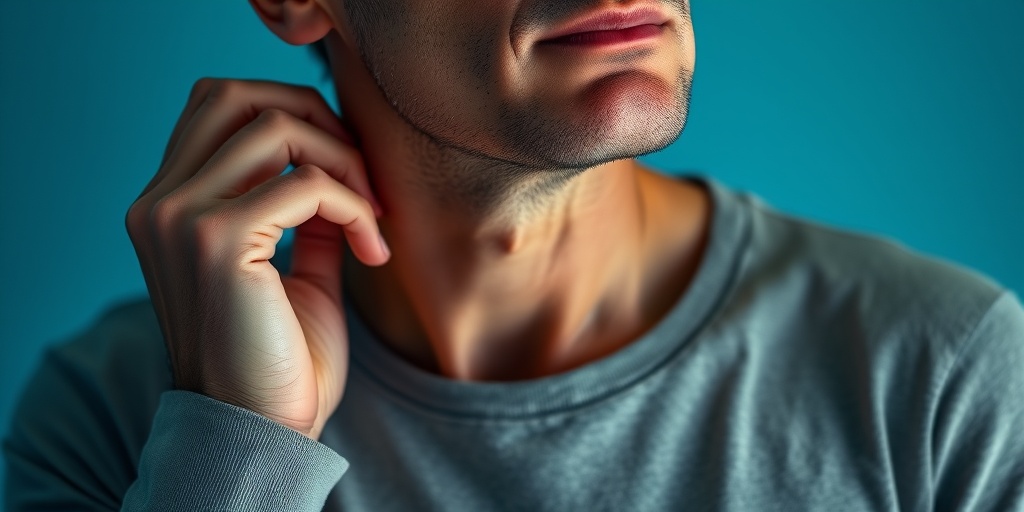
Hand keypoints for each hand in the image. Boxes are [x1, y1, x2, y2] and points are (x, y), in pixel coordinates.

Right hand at [125, 78, 388, 439]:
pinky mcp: (216, 240)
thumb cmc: (279, 360)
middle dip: (318, 122)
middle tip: (364, 180)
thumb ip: (304, 209)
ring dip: (344, 163)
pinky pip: (306, 184)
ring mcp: (179, 216)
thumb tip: (338, 161)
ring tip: (373, 218)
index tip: (348, 174)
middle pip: (240, 95)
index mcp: (168, 205)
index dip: (297, 119)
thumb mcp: (295, 267)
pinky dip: (353, 206)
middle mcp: (159, 202)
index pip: (221, 106)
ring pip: (276, 127)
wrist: (260, 432)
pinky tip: (372, 252)